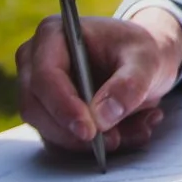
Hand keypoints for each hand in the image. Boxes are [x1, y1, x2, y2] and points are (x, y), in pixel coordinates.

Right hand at [16, 9, 181, 153]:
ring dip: (88, 143)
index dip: (64, 107)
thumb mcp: (146, 61)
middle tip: (114, 141)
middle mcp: (35, 62)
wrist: (141, 62)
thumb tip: (103, 118)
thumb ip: (129, 86)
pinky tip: (128, 134)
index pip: (45, 76)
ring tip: (134, 131)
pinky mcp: (48, 115)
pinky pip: (60, 141)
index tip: (89, 131)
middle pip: (36, 108)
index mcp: (53, 34)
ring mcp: (38, 91)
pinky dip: (91, 147)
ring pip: (48, 130)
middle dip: (73, 133)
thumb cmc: (138, 52)